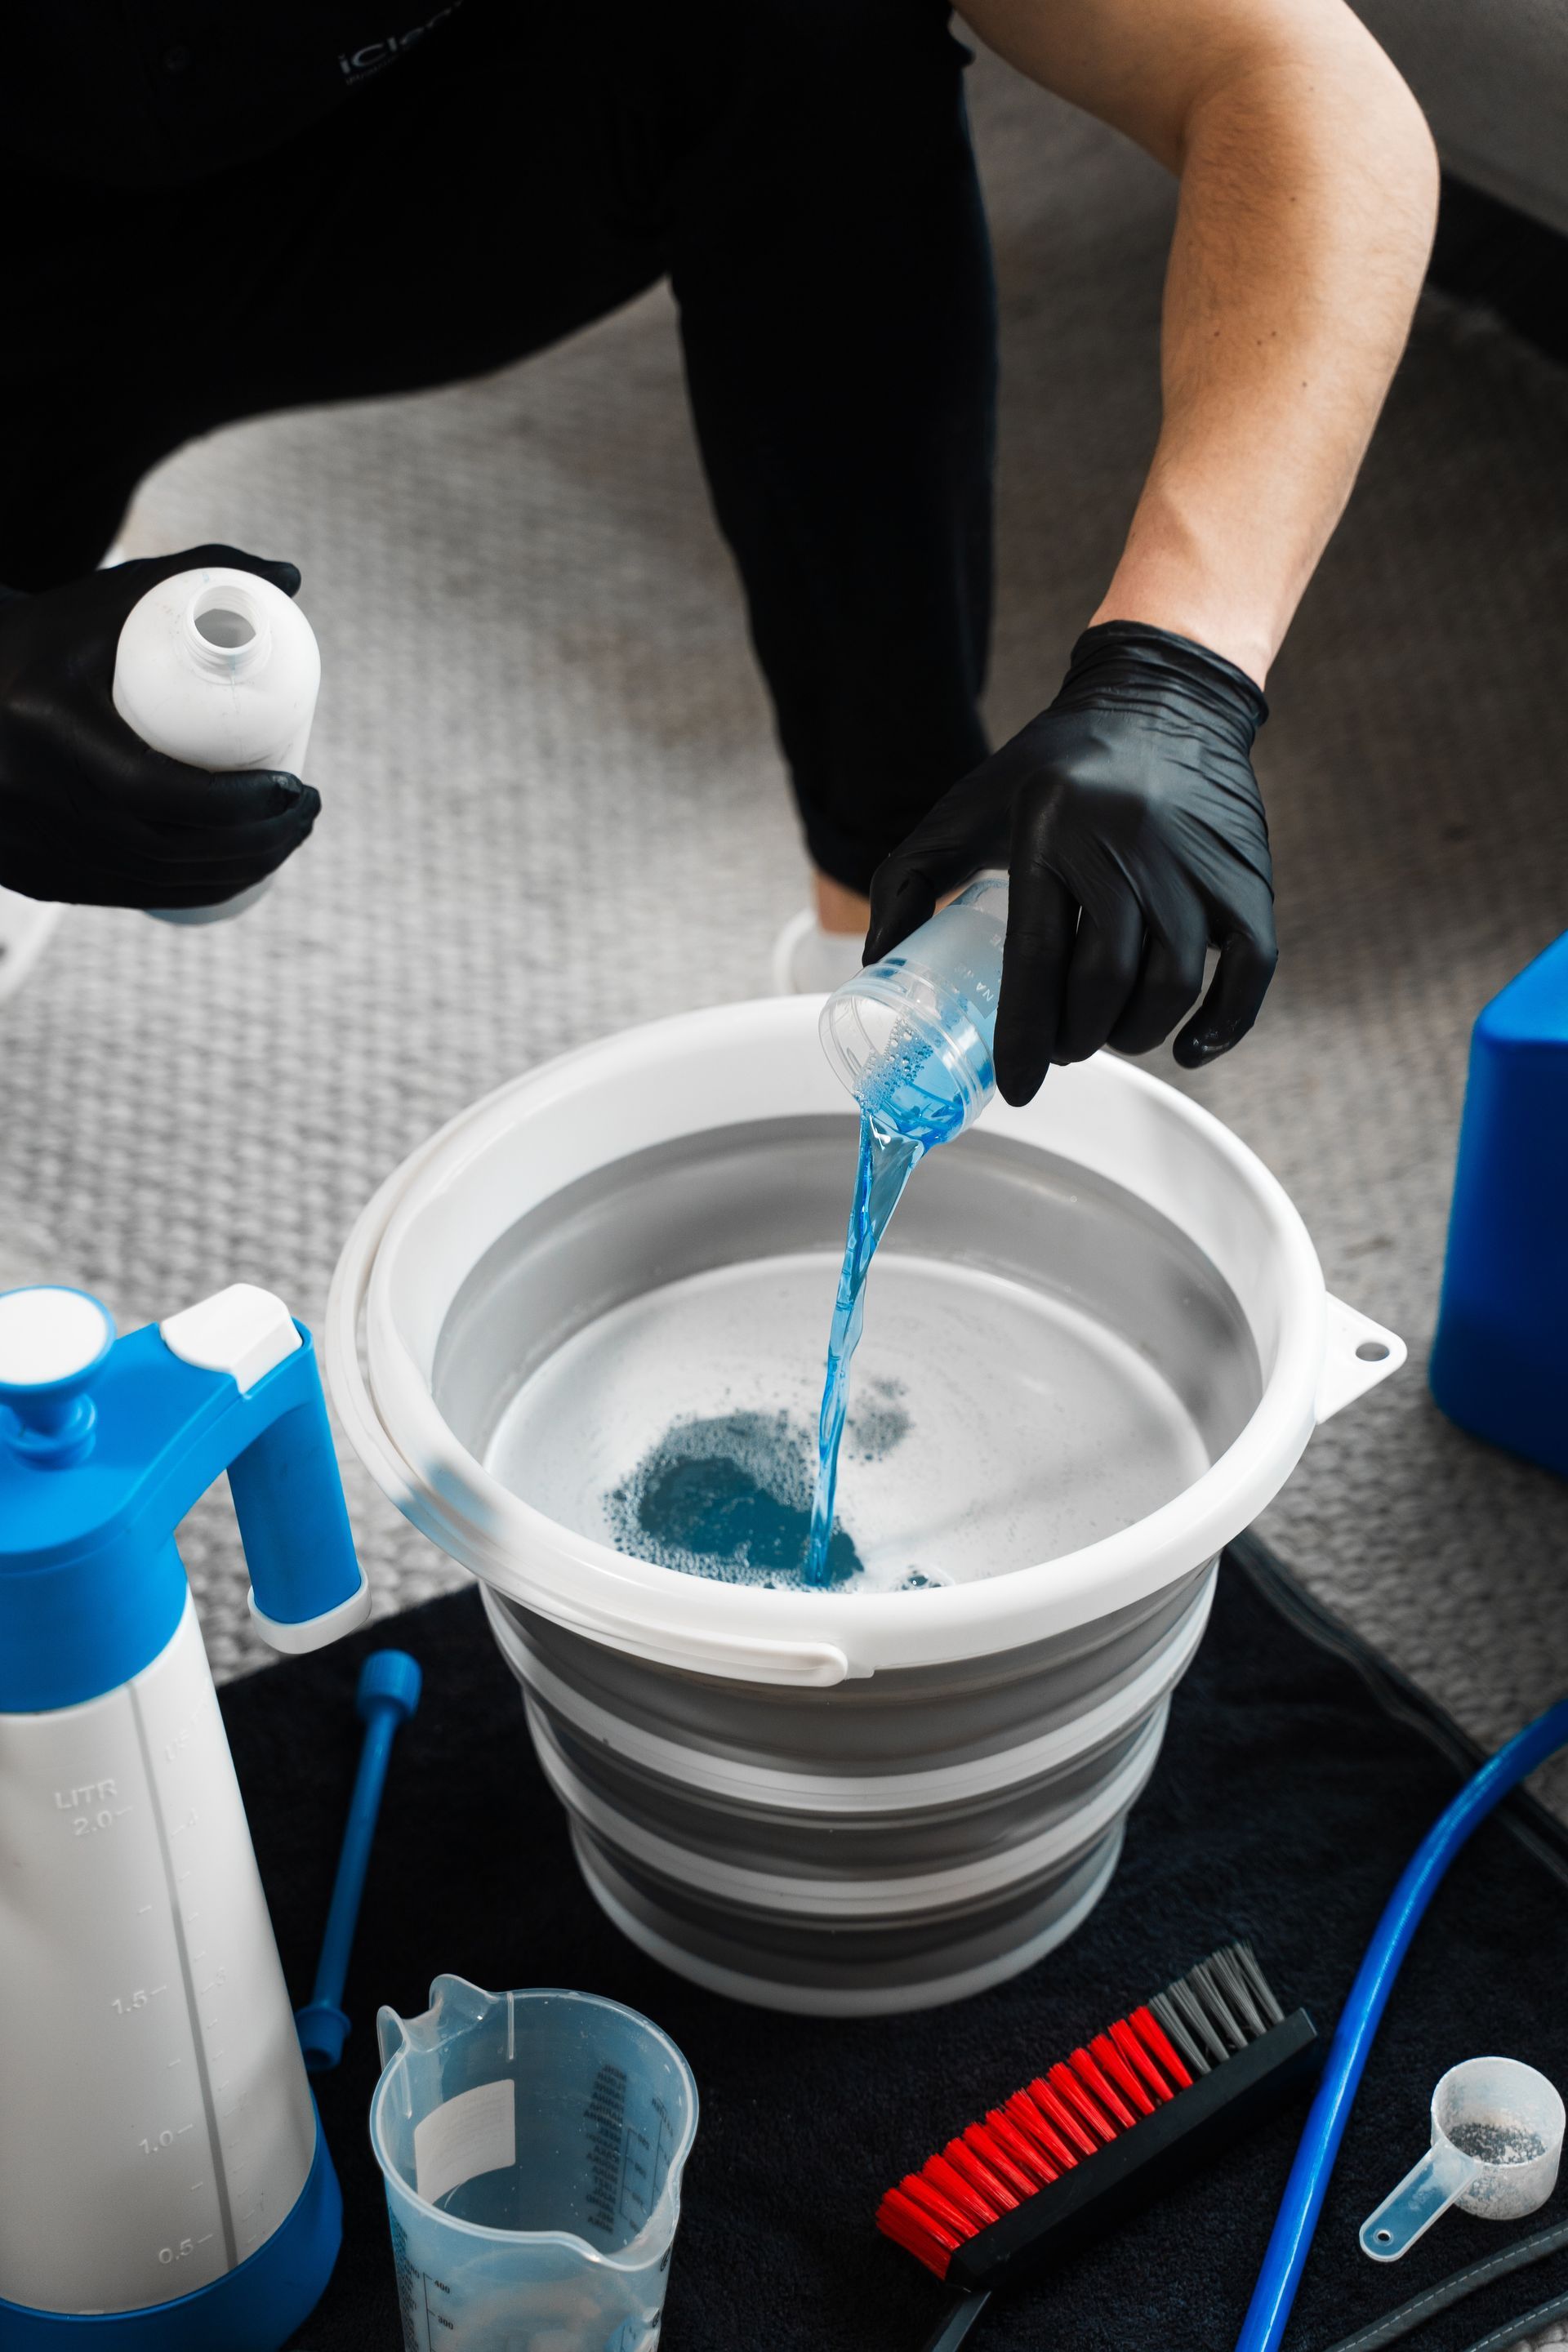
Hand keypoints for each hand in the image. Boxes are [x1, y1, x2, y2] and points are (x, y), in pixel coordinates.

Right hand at [0, 545, 319, 908]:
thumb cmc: (40, 636)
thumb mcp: (107, 600)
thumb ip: (195, 573)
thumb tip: (291, 576)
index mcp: (38, 721)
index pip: (153, 787)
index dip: (236, 803)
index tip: (295, 786)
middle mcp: (23, 792)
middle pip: (164, 847)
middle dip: (256, 841)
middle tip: (304, 811)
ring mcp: (23, 843)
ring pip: (150, 882)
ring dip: (233, 872)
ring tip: (285, 838)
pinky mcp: (29, 873)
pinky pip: (122, 895)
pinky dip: (187, 891)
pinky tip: (233, 876)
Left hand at [865, 622, 1275, 1103]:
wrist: (1161, 695)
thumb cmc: (1055, 766)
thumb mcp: (968, 805)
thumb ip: (910, 879)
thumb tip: (877, 965)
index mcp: (1049, 830)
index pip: (1035, 960)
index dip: (1024, 1037)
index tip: (1017, 1084)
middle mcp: (1128, 845)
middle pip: (1105, 982)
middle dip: (1077, 1038)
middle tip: (1063, 1047)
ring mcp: (1196, 863)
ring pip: (1171, 986)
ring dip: (1134, 1034)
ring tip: (1107, 1035)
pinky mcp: (1247, 875)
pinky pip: (1249, 971)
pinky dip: (1222, 1025)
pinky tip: (1187, 1047)